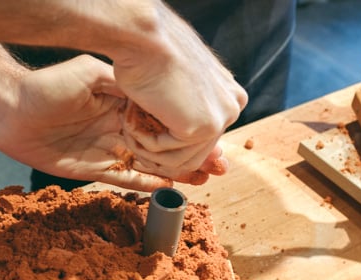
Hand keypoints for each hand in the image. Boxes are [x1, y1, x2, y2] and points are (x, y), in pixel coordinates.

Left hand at [0, 54, 227, 191]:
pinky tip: (170, 188)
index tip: (215, 134)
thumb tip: (154, 88)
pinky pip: (125, 180)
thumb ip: (122, 85)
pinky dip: (147, 185)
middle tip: (221, 163)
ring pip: (150, 165)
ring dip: (177, 172)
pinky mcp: (92, 169)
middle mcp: (119, 127)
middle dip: (192, 154)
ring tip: (205, 178)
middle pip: (163, 145)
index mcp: (122, 103)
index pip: (163, 119)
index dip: (188, 128)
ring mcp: (108, 149)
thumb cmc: (48, 85)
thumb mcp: (92, 75)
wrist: (12, 109)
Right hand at [110, 4, 246, 175]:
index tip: (143, 135)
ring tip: (128, 126)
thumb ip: (183, 110)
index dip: (169, 144)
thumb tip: (175, 140)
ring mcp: (221, 119)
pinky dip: (143, 142)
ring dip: (147, 149)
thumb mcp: (175, 85)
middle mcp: (233, 107)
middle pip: (194, 155)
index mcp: (230, 97)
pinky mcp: (203, 128)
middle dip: (158, 153)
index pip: (202, 140)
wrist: (145, 37)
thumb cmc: (150, 53)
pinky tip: (132, 118)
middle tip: (130, 135)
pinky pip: (167, 155)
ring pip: (180, 160)